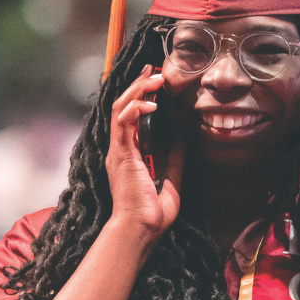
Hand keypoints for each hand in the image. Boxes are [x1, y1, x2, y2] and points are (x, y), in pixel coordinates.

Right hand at [107, 66, 182, 239]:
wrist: (140, 229)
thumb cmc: (151, 214)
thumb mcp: (170, 182)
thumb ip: (174, 160)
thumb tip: (181, 139)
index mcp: (129, 155)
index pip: (130, 117)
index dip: (139, 96)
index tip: (153, 81)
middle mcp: (120, 149)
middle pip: (123, 107)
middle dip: (138, 85)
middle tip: (155, 71)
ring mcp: (118, 150)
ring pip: (120, 108)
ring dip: (137, 91)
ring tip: (155, 79)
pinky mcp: (121, 153)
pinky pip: (123, 122)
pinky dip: (135, 108)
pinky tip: (150, 103)